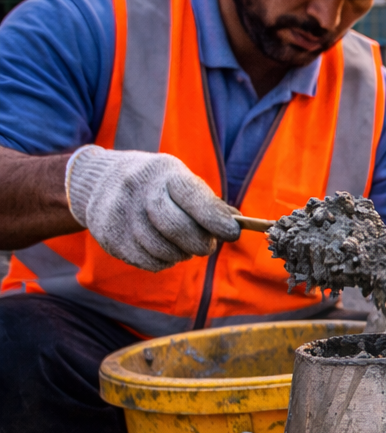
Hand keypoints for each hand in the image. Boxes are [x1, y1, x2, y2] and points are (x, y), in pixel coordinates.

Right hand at [65, 145, 239, 270]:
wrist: (99, 181)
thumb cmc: (154, 184)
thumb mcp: (179, 180)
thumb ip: (208, 202)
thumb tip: (238, 223)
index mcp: (163, 171)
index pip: (193, 197)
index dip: (215, 218)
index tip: (232, 233)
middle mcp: (138, 188)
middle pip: (177, 227)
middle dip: (200, 243)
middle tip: (207, 246)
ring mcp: (120, 212)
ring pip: (163, 249)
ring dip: (181, 254)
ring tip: (182, 246)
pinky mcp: (109, 236)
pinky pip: (148, 261)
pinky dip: (163, 262)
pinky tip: (162, 250)